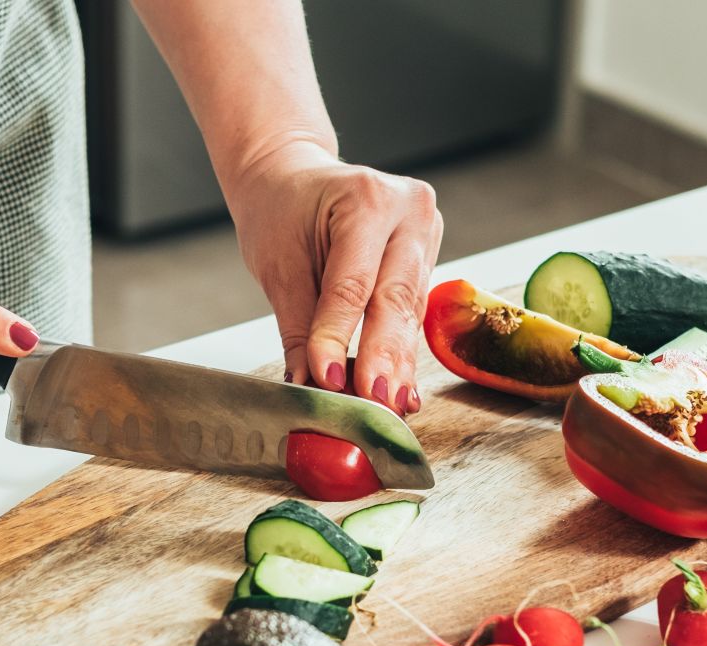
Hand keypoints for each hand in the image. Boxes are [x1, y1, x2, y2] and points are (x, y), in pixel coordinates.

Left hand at [226, 140, 441, 414]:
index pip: (352, 283)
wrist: (293, 177)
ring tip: (387, 406)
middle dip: (382, 358)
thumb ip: (299, 327)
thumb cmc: (280, 210)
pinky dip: (401, 350)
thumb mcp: (278, 266)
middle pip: (395, 299)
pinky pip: (413, 311)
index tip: (328, 381)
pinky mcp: (428, 255)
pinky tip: (399, 387)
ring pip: (410, 311)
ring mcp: (426, 230)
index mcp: (365, 198)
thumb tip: (308, 384)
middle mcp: (408, 209)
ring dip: (397, 363)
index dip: (339, 337)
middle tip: (373, 403)